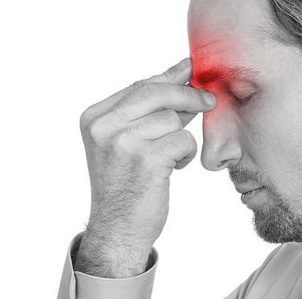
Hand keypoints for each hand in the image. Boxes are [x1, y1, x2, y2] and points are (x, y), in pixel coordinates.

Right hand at [74, 58, 215, 277]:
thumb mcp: (126, 141)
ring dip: (181, 137)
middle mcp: (103, 127)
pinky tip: (174, 168)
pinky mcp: (145, 159)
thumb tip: (183, 73)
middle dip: (187, 95)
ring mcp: (122, 142)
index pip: (138, 86)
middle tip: (208, 100)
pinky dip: (186, 154)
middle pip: (155, 93)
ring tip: (171, 157)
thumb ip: (149, 109)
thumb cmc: (126, 186)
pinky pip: (183, 140)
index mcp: (94, 118)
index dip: (169, 78)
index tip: (191, 71)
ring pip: (172, 119)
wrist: (118, 230)